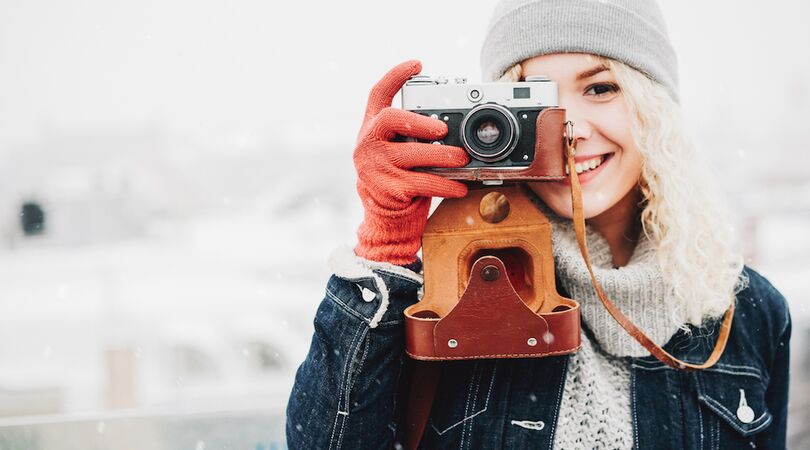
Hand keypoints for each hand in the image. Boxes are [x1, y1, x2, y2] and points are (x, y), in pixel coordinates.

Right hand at [353, 60, 468, 264]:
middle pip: (391, 120)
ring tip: (463, 158)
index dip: (396, 76)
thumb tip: (454, 122)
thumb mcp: (397, 146)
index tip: (417, 64)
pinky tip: (460, 186)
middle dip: (420, 121)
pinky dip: (445, 185)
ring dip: (441, 156)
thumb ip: (412, 132)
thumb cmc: (397, 172)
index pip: (378, 94)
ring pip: (411, 155)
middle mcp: (368, 143)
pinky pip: (422, 184)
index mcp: (371, 127)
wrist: (383, 213)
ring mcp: (375, 167)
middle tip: (444, 129)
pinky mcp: (389, 190)